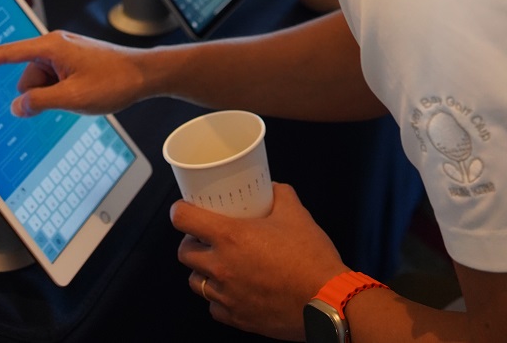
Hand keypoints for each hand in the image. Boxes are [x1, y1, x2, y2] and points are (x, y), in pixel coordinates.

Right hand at [0, 30, 146, 116]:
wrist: (145, 74)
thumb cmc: (114, 81)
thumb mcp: (73, 98)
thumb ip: (40, 103)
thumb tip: (16, 107)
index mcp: (50, 47)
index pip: (6, 54)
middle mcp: (54, 45)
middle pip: (26, 78)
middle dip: (38, 95)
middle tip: (71, 97)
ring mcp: (64, 53)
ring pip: (40, 83)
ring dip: (53, 95)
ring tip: (83, 93)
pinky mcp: (73, 61)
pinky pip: (54, 81)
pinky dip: (62, 92)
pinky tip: (84, 93)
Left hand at [173, 183, 344, 339]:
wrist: (327, 302)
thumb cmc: (310, 257)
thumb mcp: (295, 213)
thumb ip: (279, 194)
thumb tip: (271, 188)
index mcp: (230, 237)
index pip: (183, 220)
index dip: (179, 211)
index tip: (184, 208)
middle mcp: (221, 268)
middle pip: (184, 253)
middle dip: (190, 242)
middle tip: (205, 236)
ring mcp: (227, 296)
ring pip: (196, 282)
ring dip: (202, 270)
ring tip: (218, 262)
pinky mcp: (238, 319)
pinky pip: (214, 307)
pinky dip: (218, 297)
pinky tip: (232, 288)